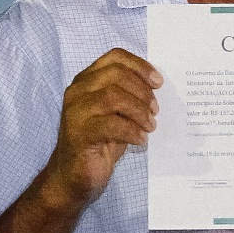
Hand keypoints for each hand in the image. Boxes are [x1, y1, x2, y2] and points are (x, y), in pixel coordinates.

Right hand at [41, 48, 161, 209]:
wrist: (75, 175)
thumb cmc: (102, 140)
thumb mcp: (119, 112)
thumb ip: (131, 93)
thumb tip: (158, 83)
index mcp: (87, 80)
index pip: (114, 57)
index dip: (140, 66)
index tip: (158, 82)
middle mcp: (77, 91)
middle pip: (116, 75)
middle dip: (142, 91)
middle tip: (155, 109)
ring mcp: (74, 112)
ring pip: (112, 97)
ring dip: (139, 111)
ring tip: (150, 125)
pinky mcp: (78, 134)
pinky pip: (110, 125)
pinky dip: (132, 131)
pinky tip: (141, 140)